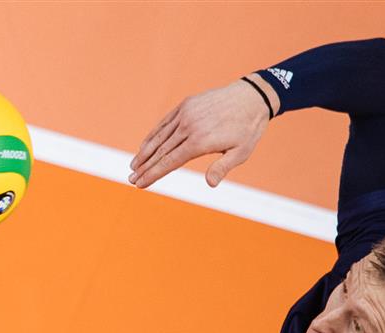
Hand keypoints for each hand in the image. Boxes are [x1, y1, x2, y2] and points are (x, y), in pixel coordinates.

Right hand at [129, 79, 271, 188]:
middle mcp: (189, 126)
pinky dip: (154, 135)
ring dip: (144, 152)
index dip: (153, 174)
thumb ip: (223, 167)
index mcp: (200, 141)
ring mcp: (186, 113)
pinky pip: (165, 123)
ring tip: (133, 165)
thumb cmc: (248, 129)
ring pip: (160, 136)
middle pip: (161, 151)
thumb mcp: (241, 152)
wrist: (252, 96)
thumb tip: (210, 184)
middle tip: (131, 179)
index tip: (140, 184)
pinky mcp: (186, 105)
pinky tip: (145, 145)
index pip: (170, 161)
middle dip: (144, 167)